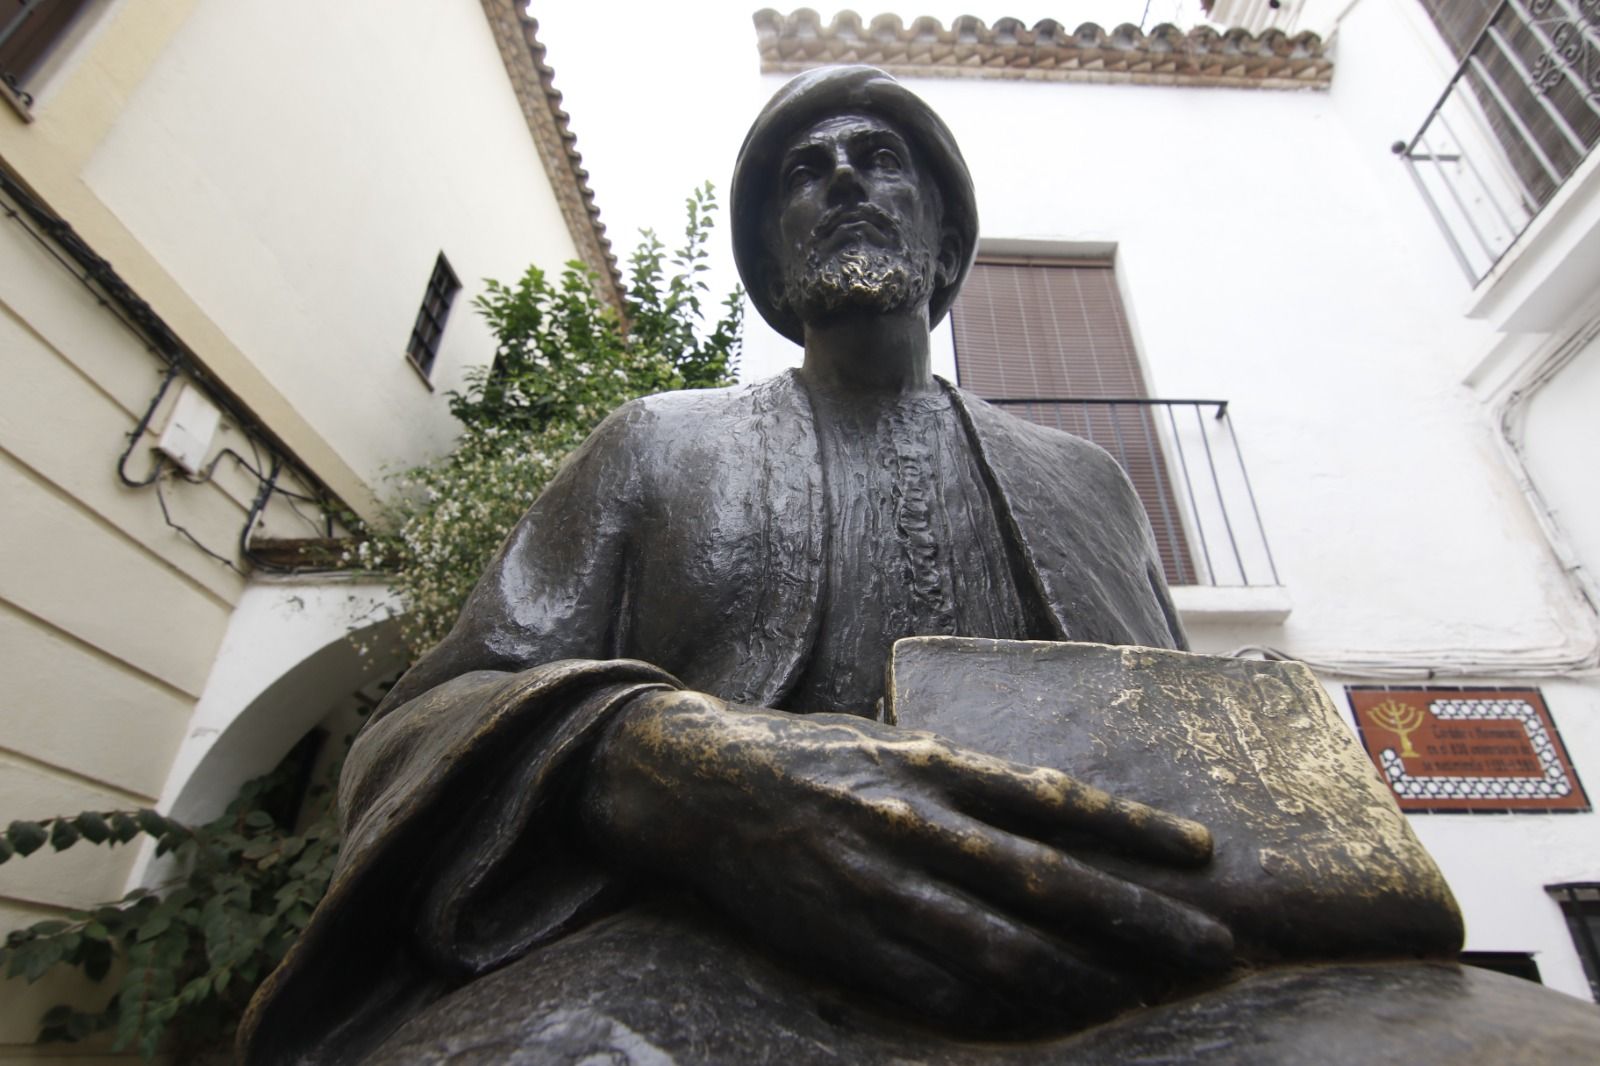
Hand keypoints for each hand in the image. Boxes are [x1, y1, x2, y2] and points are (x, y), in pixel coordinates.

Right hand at [579, 690, 1232, 1031]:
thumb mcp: (892, 742)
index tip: (1204, 854)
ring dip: (1087, 977)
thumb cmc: (809, 757)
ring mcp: (880, 886)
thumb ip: (967, 776)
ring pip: (1003, 947)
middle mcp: (916, 823)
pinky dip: (1003, 1013)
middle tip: (1214, 948)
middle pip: (1050, 883)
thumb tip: (1052, 809)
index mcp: (933, 765)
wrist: (702, 784)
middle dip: (1141, 921)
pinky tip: (1050, 1023)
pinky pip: (937, 991)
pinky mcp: (846, 940)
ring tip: (1149, 997)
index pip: (1055, 800)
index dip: (1134, 829)